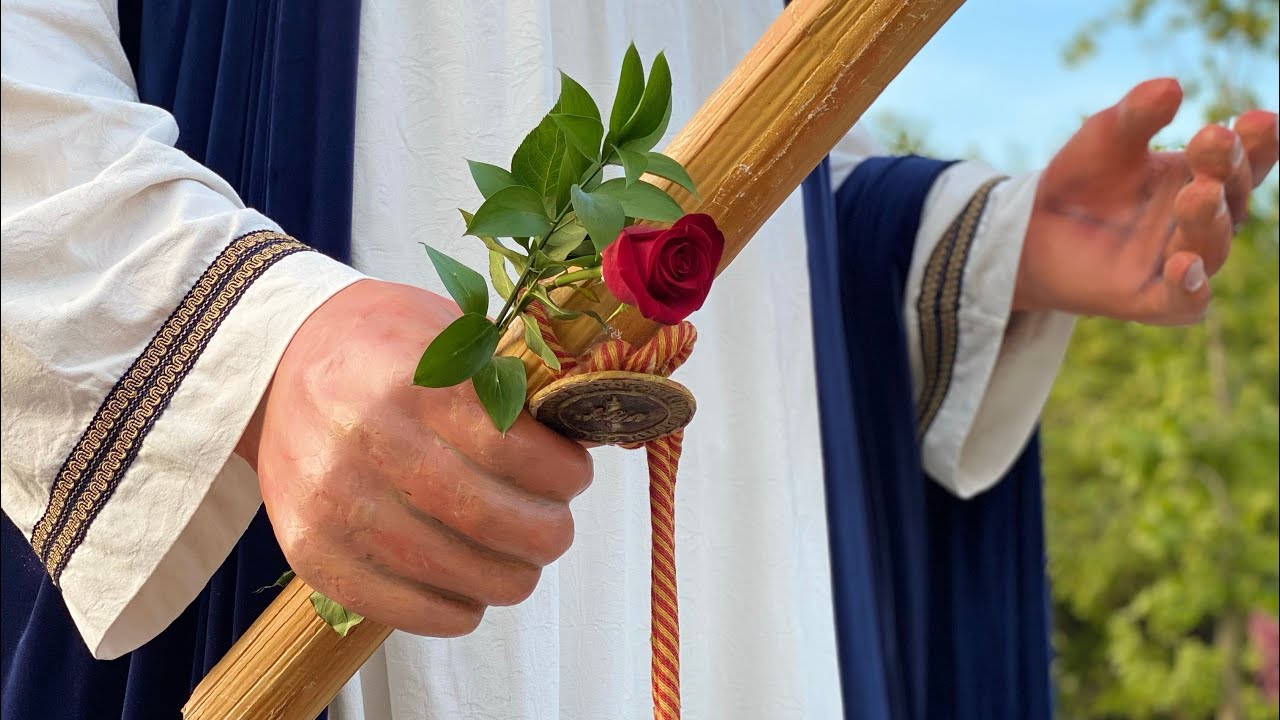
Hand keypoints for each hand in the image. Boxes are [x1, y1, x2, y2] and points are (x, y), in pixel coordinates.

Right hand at [237, 279, 592, 635]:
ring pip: (455, 573)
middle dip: (546, 533)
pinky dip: (456, 611)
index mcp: (410, 380)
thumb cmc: (381, 348)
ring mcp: (331, 503)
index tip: (574, 476)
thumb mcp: (449, 332)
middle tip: (555, 527)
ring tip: (519, 558)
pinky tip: (472, 590)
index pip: (512, 448)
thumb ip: (513, 380)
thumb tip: (587, 430)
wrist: (276, 366)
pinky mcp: (309, 552)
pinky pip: (404, 609)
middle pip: (489, 518)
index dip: (561, 474)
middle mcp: (365, 441)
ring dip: (510, 577)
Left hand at [1015, 78, 1278, 323]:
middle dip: (1226, 170)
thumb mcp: (1104, 138)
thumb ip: (1136, 115)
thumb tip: (1170, 86)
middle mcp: (1201, 223)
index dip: (1256, 143)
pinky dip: (1189, 286)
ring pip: (1211, 247)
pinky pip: (1184, 301)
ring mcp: (1180, 263)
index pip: (1244, 161)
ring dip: (1208, 221)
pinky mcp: (1152, 301)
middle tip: (1213, 142)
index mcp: (1204, 178)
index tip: (1255, 118)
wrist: (1029, 230)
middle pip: (1230, 199)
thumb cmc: (1082, 179)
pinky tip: (1182, 266)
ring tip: (1196, 194)